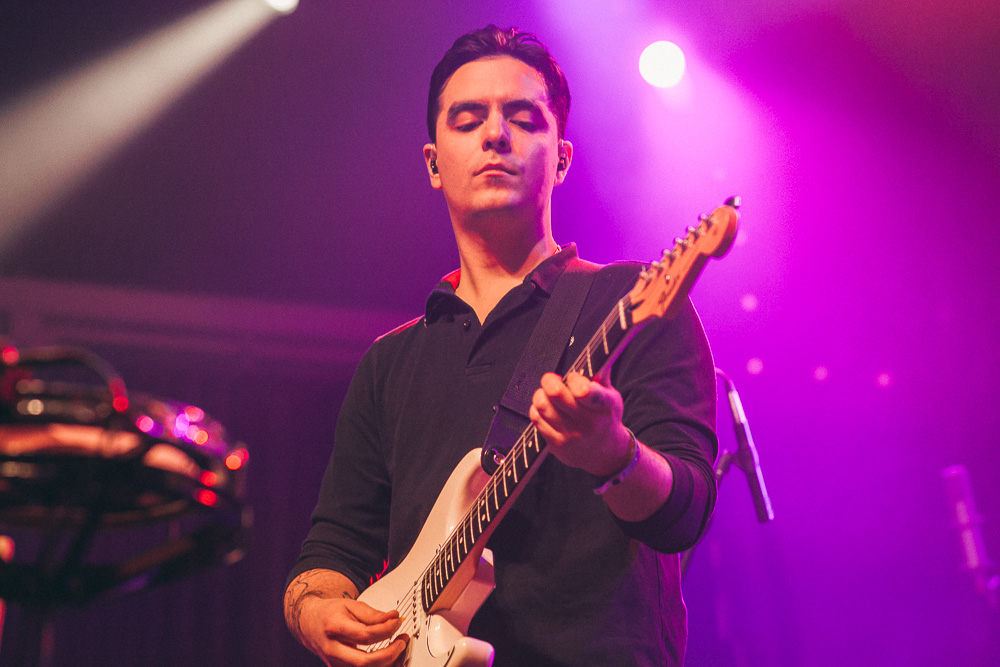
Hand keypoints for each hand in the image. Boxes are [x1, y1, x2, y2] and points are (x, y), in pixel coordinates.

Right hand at [286, 571, 407, 666]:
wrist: (310, 623)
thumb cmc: (330, 613)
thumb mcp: (350, 605)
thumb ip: (372, 613)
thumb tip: (392, 618)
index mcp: (334, 627)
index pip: (365, 635)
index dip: (386, 629)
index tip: (397, 621)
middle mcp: (332, 649)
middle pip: (364, 661)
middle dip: (389, 653)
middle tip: (402, 641)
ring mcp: (334, 662)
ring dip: (387, 662)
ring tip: (398, 647)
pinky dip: (378, 665)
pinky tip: (388, 656)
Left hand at [528, 371, 631, 476]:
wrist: (607, 454)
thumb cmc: (606, 419)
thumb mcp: (612, 397)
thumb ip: (601, 376)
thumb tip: (596, 351)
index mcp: (603, 407)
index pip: (585, 391)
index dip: (575, 379)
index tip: (574, 377)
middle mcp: (587, 423)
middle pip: (555, 394)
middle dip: (549, 380)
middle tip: (552, 379)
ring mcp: (570, 436)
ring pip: (542, 406)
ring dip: (541, 394)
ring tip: (548, 394)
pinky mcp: (556, 445)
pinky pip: (536, 420)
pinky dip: (537, 409)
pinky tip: (546, 409)